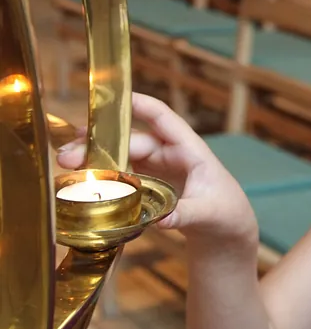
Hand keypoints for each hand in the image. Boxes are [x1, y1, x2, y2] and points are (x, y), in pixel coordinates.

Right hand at [57, 93, 257, 245]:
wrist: (226, 231)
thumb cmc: (226, 214)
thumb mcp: (210, 214)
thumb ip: (187, 215)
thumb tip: (163, 220)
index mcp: (190, 150)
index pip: (163, 118)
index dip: (139, 104)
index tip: (111, 97)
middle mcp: (172, 153)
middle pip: (133, 141)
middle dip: (102, 143)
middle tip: (69, 153)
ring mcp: (160, 168)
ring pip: (124, 155)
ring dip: (97, 157)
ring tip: (67, 163)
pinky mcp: (151, 184)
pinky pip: (125, 173)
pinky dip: (105, 174)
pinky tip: (82, 179)